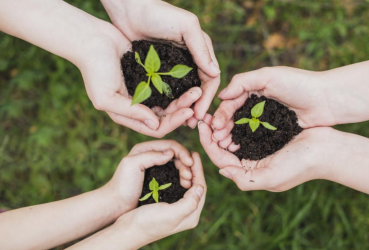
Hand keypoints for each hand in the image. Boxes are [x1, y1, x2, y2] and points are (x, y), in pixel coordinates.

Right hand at [80, 23, 201, 136]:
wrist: (93, 40)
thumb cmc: (95, 70)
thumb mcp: (106, 97)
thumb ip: (130, 112)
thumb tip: (155, 125)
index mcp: (129, 116)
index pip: (156, 127)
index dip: (174, 122)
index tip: (189, 111)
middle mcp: (139, 107)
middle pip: (167, 116)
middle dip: (183, 109)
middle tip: (198, 96)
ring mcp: (146, 92)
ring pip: (170, 102)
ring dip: (184, 98)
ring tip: (197, 89)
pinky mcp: (151, 77)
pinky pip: (169, 86)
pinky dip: (179, 86)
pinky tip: (190, 81)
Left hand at [100, 0, 220, 122]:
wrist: (128, 9)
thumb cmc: (158, 13)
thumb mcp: (185, 26)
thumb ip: (201, 48)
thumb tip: (216, 73)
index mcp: (200, 51)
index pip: (210, 79)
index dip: (207, 98)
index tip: (200, 114)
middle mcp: (190, 60)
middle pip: (198, 89)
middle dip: (196, 107)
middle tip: (191, 124)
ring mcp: (174, 67)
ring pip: (183, 92)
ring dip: (183, 107)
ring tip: (178, 121)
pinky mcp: (158, 70)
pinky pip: (167, 90)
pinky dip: (168, 101)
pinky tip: (164, 112)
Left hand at [102, 140, 194, 216]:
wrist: (115, 204)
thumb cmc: (122, 185)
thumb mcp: (132, 165)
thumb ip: (151, 156)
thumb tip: (171, 153)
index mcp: (145, 148)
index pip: (170, 145)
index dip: (182, 152)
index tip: (190, 163)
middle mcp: (151, 155)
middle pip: (175, 154)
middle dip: (185, 162)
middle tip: (189, 175)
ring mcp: (156, 166)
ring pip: (176, 164)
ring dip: (185, 170)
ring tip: (188, 181)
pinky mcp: (158, 178)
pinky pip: (174, 173)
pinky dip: (181, 177)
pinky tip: (185, 184)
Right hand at [106, 153, 205, 248]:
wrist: (127, 230)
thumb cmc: (147, 223)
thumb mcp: (171, 214)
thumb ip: (190, 202)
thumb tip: (201, 187)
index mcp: (191, 215)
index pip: (201, 188)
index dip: (199, 170)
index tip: (194, 154)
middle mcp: (187, 213)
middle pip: (196, 186)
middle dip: (194, 169)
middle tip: (189, 154)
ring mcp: (178, 210)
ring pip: (188, 186)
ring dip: (186, 172)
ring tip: (182, 160)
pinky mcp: (168, 206)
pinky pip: (178, 188)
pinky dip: (177, 176)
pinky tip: (174, 168)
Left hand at [199, 115, 333, 191]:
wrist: (327, 149)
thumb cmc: (301, 165)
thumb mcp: (271, 178)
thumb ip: (244, 179)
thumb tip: (222, 171)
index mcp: (250, 174)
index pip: (222, 160)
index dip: (208, 144)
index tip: (200, 126)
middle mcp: (252, 163)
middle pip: (224, 149)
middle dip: (212, 134)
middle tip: (203, 117)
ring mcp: (259, 149)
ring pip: (233, 138)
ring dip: (222, 127)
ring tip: (213, 113)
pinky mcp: (267, 136)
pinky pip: (246, 129)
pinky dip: (236, 122)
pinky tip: (231, 111)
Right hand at [212, 67, 335, 142]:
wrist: (327, 100)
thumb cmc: (299, 84)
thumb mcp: (269, 76)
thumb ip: (243, 81)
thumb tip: (221, 95)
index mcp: (253, 90)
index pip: (231, 102)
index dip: (221, 113)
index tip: (214, 125)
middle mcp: (257, 104)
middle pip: (234, 117)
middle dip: (223, 128)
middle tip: (216, 139)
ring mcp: (266, 119)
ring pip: (243, 129)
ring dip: (232, 136)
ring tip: (224, 146)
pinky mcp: (275, 131)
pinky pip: (256, 137)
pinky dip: (246, 142)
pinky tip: (238, 149)